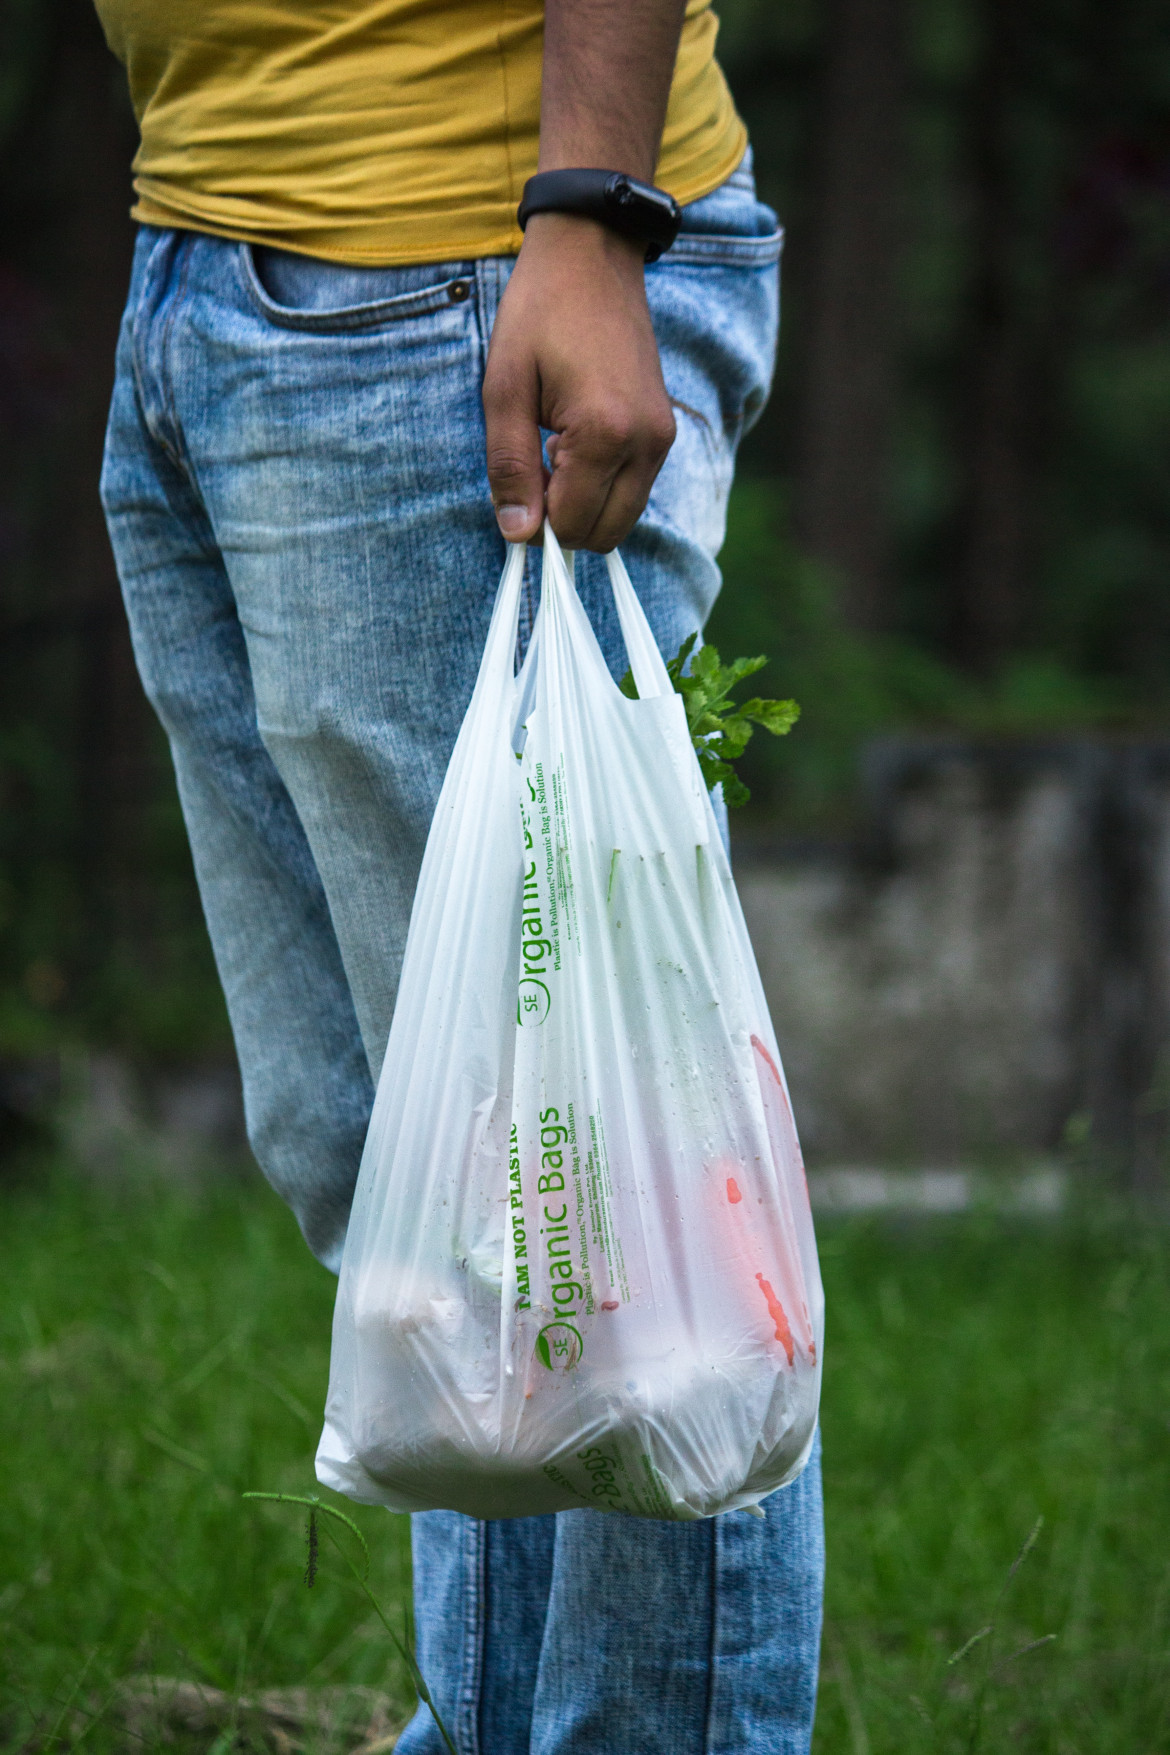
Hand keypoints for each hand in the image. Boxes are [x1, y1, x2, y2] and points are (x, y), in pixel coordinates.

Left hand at [482, 212, 676, 552]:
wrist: (592, 253)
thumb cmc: (540, 312)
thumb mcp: (505, 388)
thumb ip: (510, 466)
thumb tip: (518, 534)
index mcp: (605, 433)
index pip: (572, 523)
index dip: (535, 520)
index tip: (515, 482)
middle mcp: (646, 443)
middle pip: (605, 534)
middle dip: (563, 521)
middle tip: (532, 471)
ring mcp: (662, 438)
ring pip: (623, 517)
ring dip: (583, 505)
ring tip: (553, 452)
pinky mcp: (665, 431)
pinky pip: (635, 489)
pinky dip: (603, 488)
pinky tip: (575, 445)